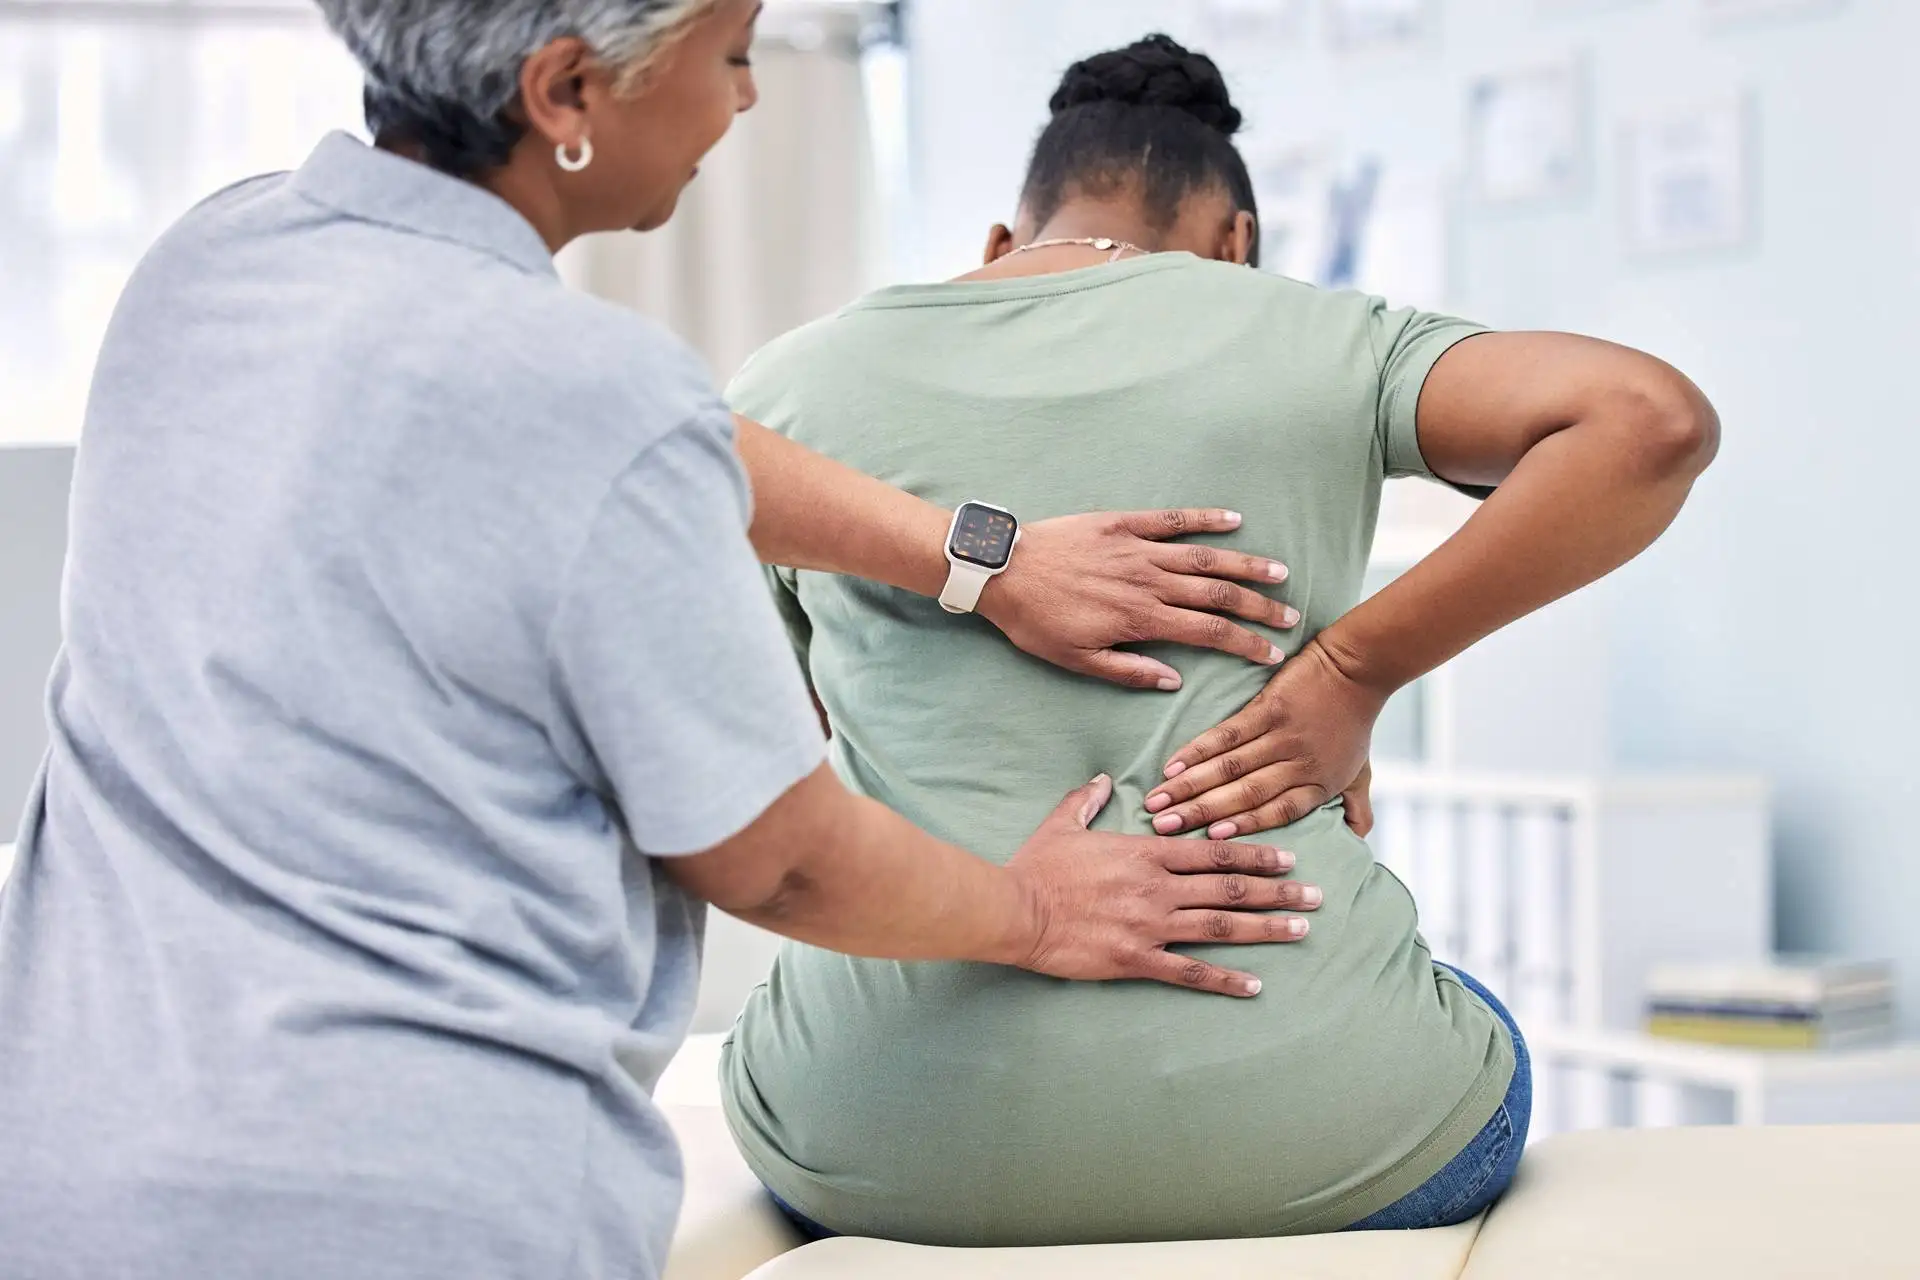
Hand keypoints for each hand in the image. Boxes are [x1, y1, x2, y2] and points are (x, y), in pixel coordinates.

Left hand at [977, 509, 1301, 690]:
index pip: (1208, 632)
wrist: (1001, 570)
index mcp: (1140, 618)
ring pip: (1204, 556)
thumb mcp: (1076, 660)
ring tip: (1278, 571)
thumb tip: (1172, 680)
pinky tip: (1233, 519)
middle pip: (1218, 593)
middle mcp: (1148, 581)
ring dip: (1245, 564)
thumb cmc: (1035, 620)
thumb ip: (1128, 671)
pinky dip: (1205, 518)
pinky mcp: (1122, 522)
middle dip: (1258, 607)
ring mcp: (1138, 548)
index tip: (1272, 654)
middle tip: (1290, 616)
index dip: (1244, 644)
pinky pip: (1172, 518)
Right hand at [1001, 775, 1321, 997]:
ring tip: (1302, 929)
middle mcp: (1158, 887)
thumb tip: (1098, 780)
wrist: (1014, 910)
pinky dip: (1225, 979)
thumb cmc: (1036, 868)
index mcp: (1145, 852)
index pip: (1214, 852)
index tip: (1288, 858)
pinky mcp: (1136, 959)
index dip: (1255, 856)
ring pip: (1221, 926)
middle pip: (1230, 888)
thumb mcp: (1061, 824)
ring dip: (1266, 928)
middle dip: (1278, 891)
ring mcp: (1150, 924)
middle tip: (1316, 896)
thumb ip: (1085, 800)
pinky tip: (1254, 985)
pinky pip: (1190, 972)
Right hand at [1142, 638, 1389, 839]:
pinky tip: (1173, 764)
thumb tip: (1358, 839)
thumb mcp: (1363, 772)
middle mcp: (1298, 765)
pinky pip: (1228, 734)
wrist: (1356, 668)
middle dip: (1200, 813)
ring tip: (1158, 800)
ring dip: (1190, 786)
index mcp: (1317, 786)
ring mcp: (1282, 736)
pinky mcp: (1268, 708)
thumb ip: (1357, 808)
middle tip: (1163, 827)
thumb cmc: (1355, 721)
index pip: (1275, 813)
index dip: (1243, 827)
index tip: (1210, 840)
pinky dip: (1198, 750)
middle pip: (1244, 795)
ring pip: (1229, 768)